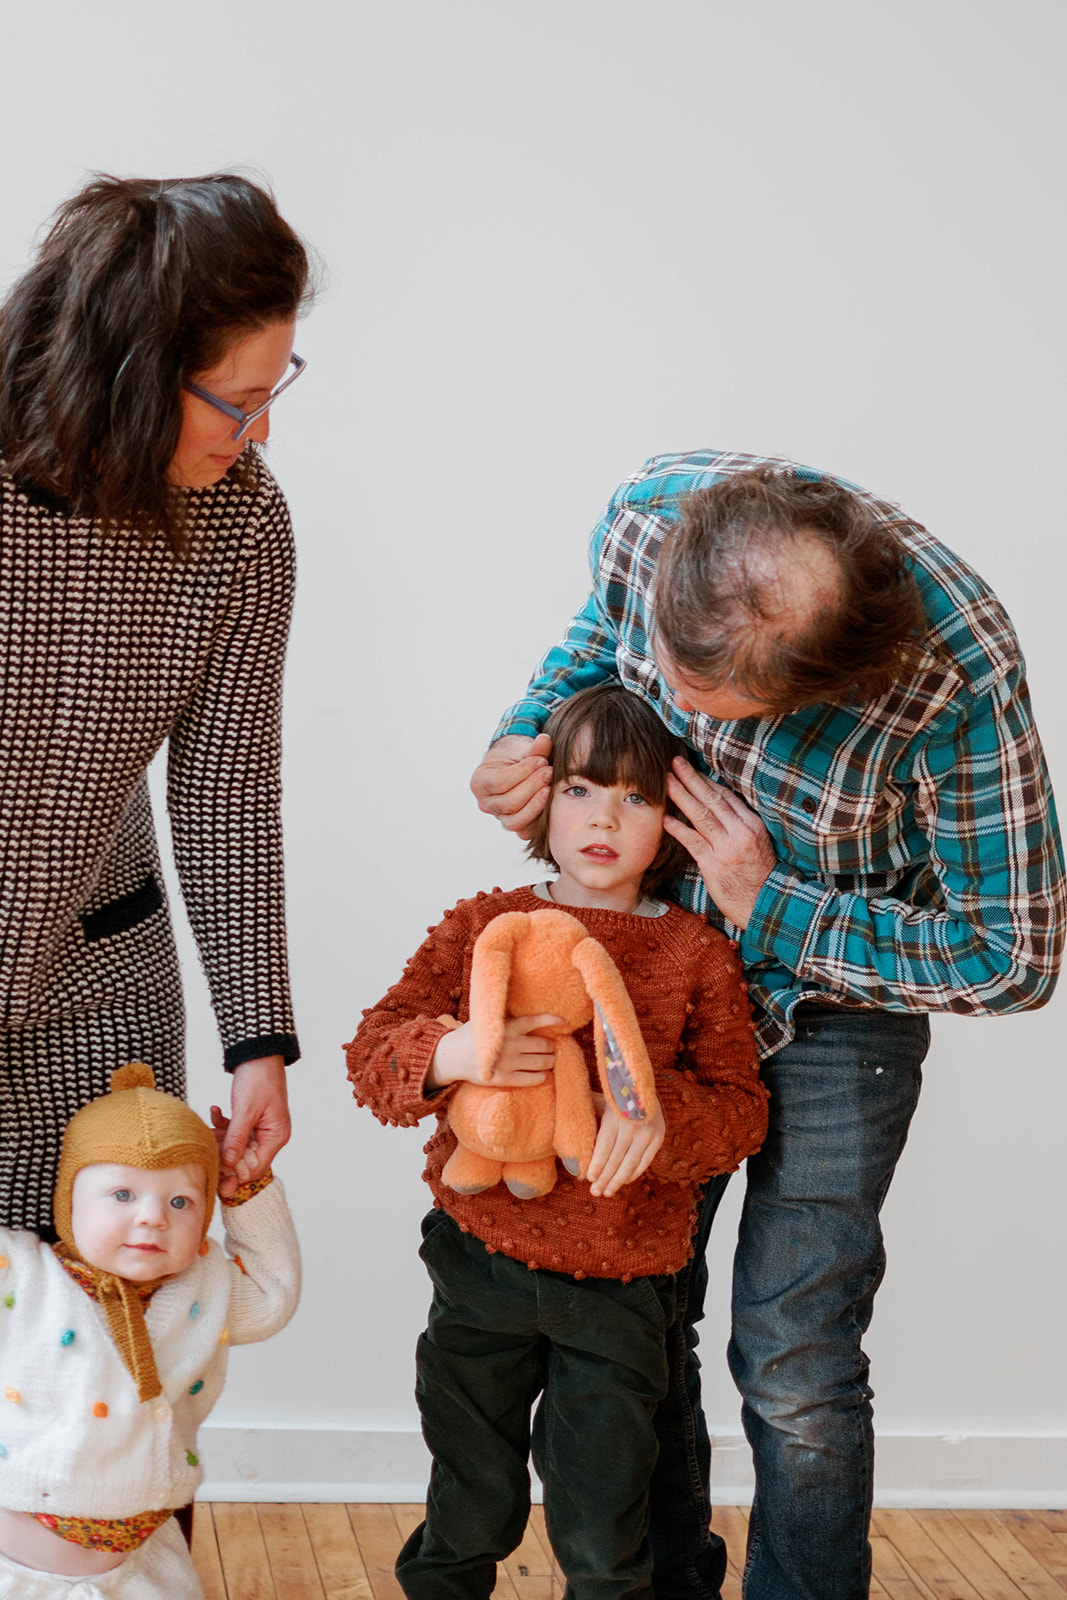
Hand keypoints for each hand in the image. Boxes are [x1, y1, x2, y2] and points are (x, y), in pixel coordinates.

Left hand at [215, 1056, 289, 1196]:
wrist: (258, 1054)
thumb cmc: (258, 1079)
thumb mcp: (245, 1110)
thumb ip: (236, 1139)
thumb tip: (228, 1164)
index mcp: (276, 1137)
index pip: (255, 1168)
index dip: (235, 1173)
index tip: (216, 1171)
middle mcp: (270, 1136)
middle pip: (244, 1159)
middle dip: (224, 1153)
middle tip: (206, 1147)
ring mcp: (260, 1128)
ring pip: (236, 1145)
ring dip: (220, 1137)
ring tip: (208, 1126)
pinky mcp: (251, 1120)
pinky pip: (235, 1131)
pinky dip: (223, 1125)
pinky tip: (215, 1111)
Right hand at [428, 1015, 561, 1089]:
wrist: (452, 1056)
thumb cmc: (474, 1036)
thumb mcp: (489, 1021)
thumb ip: (508, 1019)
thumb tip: (532, 1016)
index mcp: (507, 1026)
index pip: (536, 1021)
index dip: (553, 1021)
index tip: (565, 1022)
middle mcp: (510, 1043)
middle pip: (543, 1045)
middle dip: (551, 1046)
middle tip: (551, 1047)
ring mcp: (507, 1062)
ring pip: (541, 1062)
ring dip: (550, 1061)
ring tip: (549, 1060)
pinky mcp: (503, 1079)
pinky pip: (532, 1079)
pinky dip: (542, 1076)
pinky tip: (542, 1075)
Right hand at [470, 733, 552, 838]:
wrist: (516, 766)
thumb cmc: (515, 756)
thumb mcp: (521, 748)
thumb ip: (533, 747)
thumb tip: (544, 741)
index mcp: (479, 782)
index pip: (499, 782)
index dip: (522, 772)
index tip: (541, 760)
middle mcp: (486, 803)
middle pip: (509, 803)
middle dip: (532, 787)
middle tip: (549, 772)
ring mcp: (499, 817)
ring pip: (516, 820)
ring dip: (536, 804)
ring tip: (550, 787)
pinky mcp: (515, 825)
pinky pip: (526, 830)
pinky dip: (539, 819)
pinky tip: (550, 803)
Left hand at [586, 1096, 665, 1196]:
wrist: (644, 1086)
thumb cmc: (615, 1097)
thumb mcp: (602, 1101)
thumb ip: (588, 1114)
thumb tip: (565, 1120)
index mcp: (616, 1117)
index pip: (605, 1145)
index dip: (597, 1163)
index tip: (588, 1178)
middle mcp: (633, 1126)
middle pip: (617, 1158)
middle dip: (605, 1177)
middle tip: (595, 1192)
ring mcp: (648, 1133)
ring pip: (631, 1163)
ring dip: (618, 1180)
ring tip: (607, 1193)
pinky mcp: (658, 1138)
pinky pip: (645, 1161)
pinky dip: (633, 1173)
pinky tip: (623, 1182)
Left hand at [664, 757, 776, 928]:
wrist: (764, 905)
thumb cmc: (759, 876)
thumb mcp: (758, 844)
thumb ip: (740, 826)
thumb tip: (720, 809)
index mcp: (752, 825)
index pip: (726, 796)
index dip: (707, 781)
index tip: (692, 769)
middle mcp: (740, 832)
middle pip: (712, 800)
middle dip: (692, 779)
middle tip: (675, 762)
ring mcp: (726, 848)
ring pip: (701, 816)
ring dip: (681, 796)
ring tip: (666, 782)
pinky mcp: (714, 865)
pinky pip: (693, 842)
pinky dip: (678, 829)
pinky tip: (665, 818)